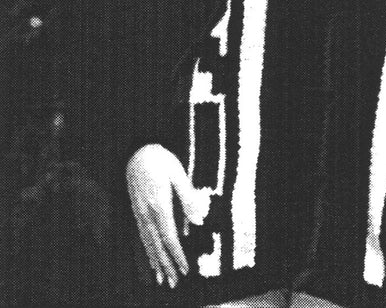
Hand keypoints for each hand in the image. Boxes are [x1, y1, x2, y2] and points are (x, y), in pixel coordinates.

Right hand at [126, 144, 200, 287]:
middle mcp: (147, 213)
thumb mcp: (178, 173)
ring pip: (148, 244)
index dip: (177, 255)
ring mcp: (140, 213)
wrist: (137, 151)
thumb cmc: (161, 160)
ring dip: (156, 262)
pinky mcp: (137, 211)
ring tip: (163, 279)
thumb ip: (188, 197)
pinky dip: (147, 251)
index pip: (169, 237)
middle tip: (175, 283)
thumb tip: (198, 220)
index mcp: (160, 204)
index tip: (185, 269)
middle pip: (157, 245)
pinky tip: (152, 260)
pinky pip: (142, 236)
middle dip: (167, 265)